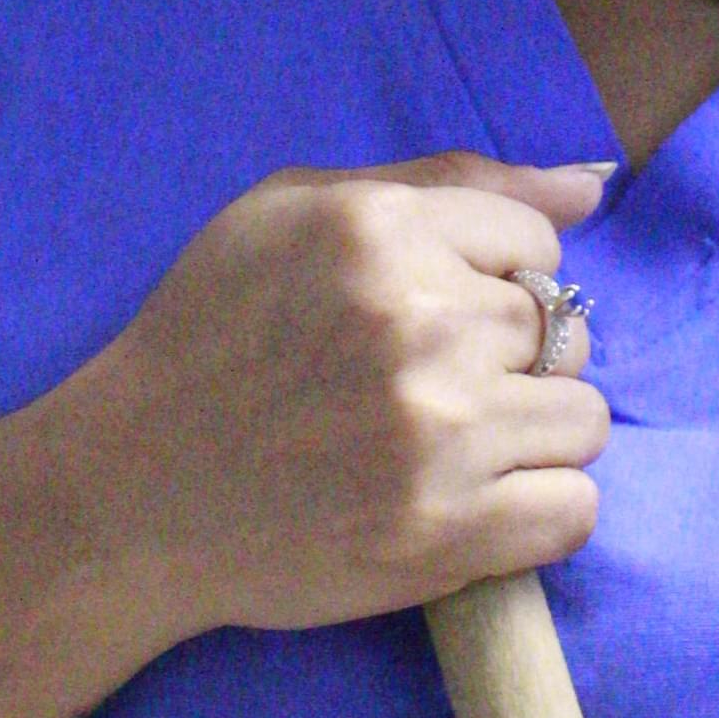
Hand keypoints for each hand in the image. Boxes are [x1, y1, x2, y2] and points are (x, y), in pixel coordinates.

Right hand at [42, 151, 616, 644]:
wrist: (130, 493)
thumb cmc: (206, 339)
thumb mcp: (291, 212)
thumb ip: (445, 184)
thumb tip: (588, 192)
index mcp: (379, 232)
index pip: (537, 246)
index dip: (498, 283)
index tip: (439, 317)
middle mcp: (419, 324)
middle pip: (563, 332)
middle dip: (511, 360)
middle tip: (430, 389)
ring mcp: (438, 434)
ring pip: (582, 420)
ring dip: (531, 436)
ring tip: (452, 447)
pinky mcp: (443, 532)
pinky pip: (574, 511)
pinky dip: (538, 512)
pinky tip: (472, 503)